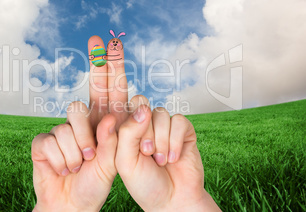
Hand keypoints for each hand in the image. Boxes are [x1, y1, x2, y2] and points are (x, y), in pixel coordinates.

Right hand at [31, 35, 128, 210]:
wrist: (70, 205)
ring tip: (83, 164)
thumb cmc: (95, 184)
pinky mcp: (43, 142)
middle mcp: (84, 123)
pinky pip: (51, 140)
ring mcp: (62, 130)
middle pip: (90, 89)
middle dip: (97, 63)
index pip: (112, 93)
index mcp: (105, 125)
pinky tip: (64, 169)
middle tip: (97, 38)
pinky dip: (61, 160)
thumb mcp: (115, 163)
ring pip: (71, 119)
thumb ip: (118, 137)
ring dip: (80, 147)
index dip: (112, 68)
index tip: (113, 44)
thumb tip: (120, 112)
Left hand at [115, 95, 220, 210]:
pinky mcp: (183, 131)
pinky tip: (174, 158)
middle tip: (147, 153)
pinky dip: (176, 141)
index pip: (123, 108)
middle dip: (145, 131)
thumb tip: (144, 108)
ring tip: (161, 160)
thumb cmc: (145, 184)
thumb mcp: (125, 161)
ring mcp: (164, 127)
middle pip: (143, 106)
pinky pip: (179, 121)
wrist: (173, 201)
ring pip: (161, 113)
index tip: (134, 142)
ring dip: (161, 140)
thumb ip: (128, 133)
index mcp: (126, 130)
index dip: (129, 119)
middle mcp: (145, 125)